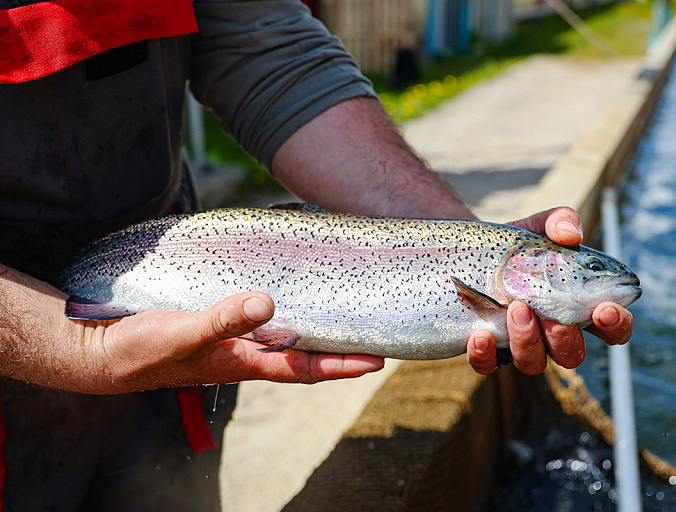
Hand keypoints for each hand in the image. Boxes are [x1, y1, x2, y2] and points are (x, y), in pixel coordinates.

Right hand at [69, 292, 383, 393]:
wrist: (106, 354)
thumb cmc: (142, 350)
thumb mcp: (183, 333)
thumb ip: (222, 321)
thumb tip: (266, 304)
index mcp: (245, 363)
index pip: (305, 368)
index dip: (342, 366)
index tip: (377, 361)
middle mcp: (247, 355)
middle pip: (304, 357)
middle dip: (340, 350)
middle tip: (375, 335)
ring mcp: (235, 344)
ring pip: (287, 341)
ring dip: (317, 333)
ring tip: (344, 316)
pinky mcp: (220, 329)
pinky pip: (263, 324)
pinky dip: (284, 314)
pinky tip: (288, 298)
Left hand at [465, 207, 633, 374]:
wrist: (468, 251)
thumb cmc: (516, 246)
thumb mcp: (538, 227)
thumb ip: (559, 221)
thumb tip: (570, 233)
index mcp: (577, 306)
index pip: (611, 328)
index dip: (617, 325)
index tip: (605, 309)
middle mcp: (551, 333)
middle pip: (572, 355)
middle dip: (565, 338)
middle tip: (549, 315)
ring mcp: (518, 344)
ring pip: (533, 363)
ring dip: (527, 341)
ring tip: (515, 308)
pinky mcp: (486, 349)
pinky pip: (488, 364)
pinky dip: (485, 354)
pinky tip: (479, 335)